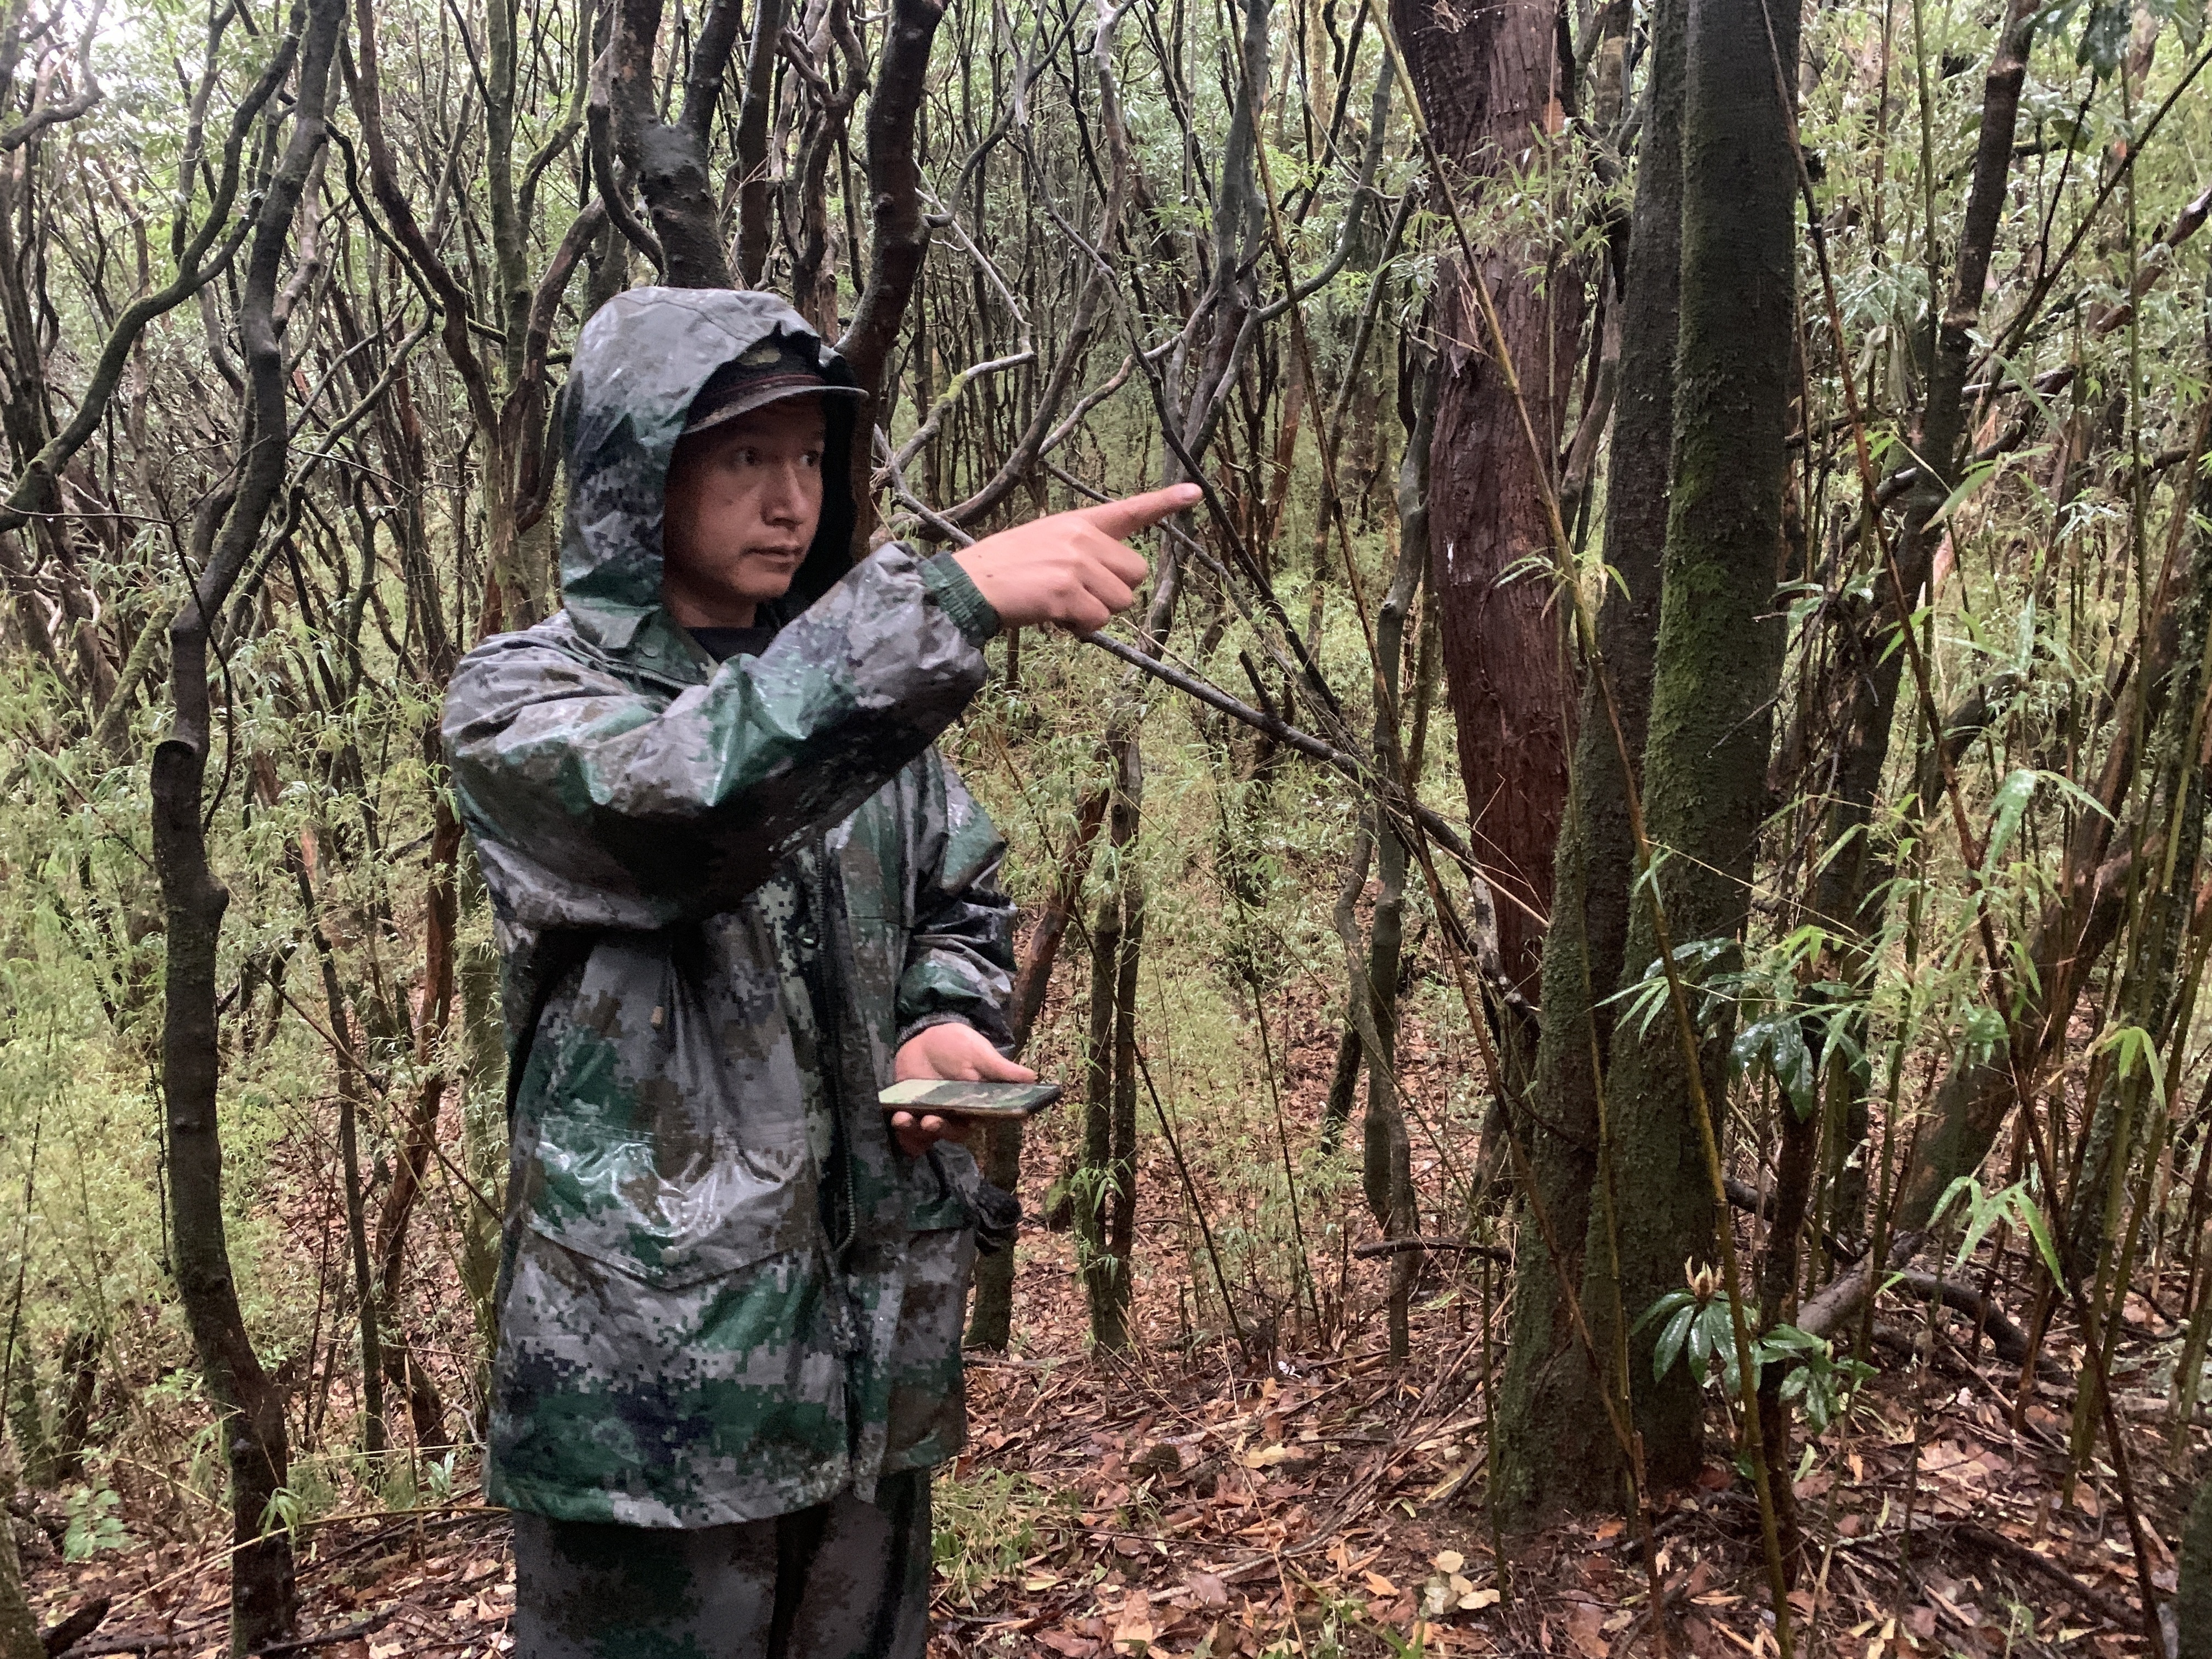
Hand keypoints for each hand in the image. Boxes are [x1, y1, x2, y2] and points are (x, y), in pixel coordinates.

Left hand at [887, 1023, 1036, 1156]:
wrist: (926, 1035)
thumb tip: (1033, 1077)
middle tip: (931, 1121)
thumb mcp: (980, 1053)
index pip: (979, 1121)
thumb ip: (1001, 1069)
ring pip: (928, 1135)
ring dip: (915, 1132)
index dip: (971, 1124)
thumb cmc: (959, 1044)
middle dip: (940, 1129)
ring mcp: (933, 1114)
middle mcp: (956, 1115)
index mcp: (977, 1104)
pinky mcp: (911, 1112)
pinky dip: (902, 1133)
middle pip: (951, 1132)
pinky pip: (909, 1133)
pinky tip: (895, 1119)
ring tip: (903, 1119)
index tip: (966, 1121)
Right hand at [951, 482, 1201, 631]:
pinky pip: (1097, 621)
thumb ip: (1084, 552)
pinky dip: (1080, 628)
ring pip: (1120, 602)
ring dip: (1096, 613)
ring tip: (1060, 605)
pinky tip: (1055, 617)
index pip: (1130, 510)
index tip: (1195, 492)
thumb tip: (1114, 585)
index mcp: (1079, 523)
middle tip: (1079, 594)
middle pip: (1135, 574)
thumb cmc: (1007, 569)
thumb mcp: (1047, 542)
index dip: (1165, 502)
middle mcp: (1083, 539)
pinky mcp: (1066, 592)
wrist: (971, 584)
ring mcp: (1076, 564)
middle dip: (1114, 592)